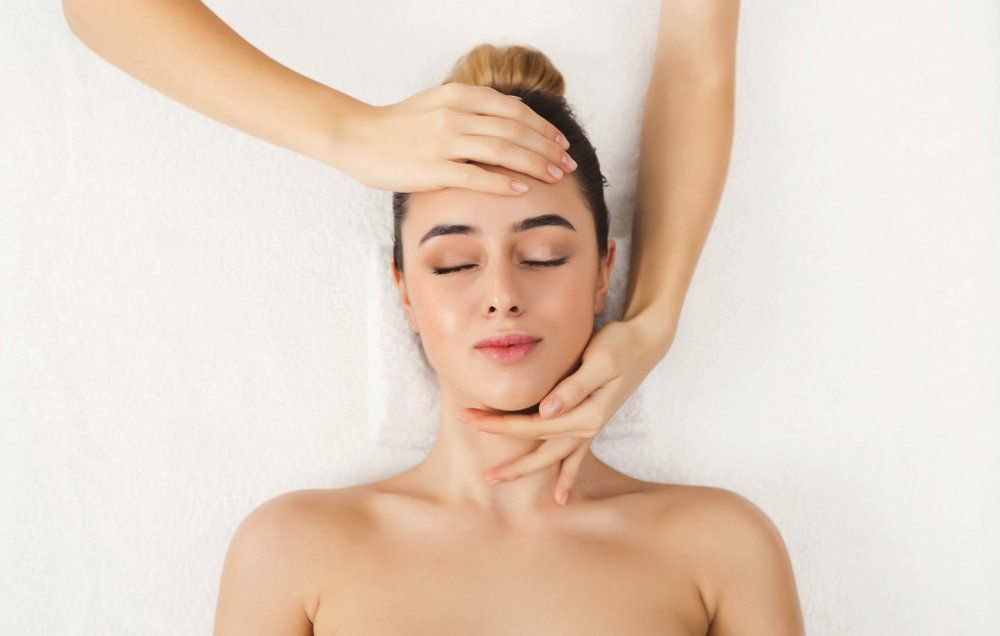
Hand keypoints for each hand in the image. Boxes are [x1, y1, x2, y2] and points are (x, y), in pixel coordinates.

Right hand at [329, 82, 576, 194]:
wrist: (357, 137)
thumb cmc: (399, 125)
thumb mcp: (438, 104)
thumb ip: (472, 108)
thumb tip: (511, 115)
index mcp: (459, 96)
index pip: (514, 110)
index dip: (543, 127)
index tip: (561, 143)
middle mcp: (455, 115)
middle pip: (515, 130)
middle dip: (547, 148)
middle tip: (567, 165)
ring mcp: (444, 141)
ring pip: (502, 151)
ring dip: (535, 164)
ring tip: (556, 177)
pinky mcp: (433, 169)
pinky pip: (476, 176)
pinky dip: (504, 183)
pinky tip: (523, 190)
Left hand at [458, 318, 674, 505]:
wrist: (645, 344)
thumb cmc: (620, 346)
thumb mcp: (599, 360)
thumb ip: (573, 387)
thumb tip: (546, 410)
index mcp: (586, 414)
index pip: (532, 426)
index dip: (499, 425)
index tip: (470, 419)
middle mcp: (588, 427)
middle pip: (538, 448)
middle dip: (509, 462)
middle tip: (482, 475)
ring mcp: (591, 428)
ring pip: (552, 457)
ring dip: (526, 469)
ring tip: (498, 480)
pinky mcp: (592, 422)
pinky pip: (576, 457)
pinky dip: (567, 476)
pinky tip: (560, 498)